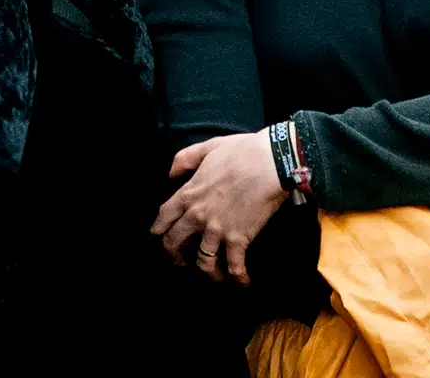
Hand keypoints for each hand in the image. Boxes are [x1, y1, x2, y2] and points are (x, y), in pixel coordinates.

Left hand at [151, 130, 286, 283]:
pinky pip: (234, 266)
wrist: (272, 163)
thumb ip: (185, 159)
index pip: (164, 216)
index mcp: (189, 193)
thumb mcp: (208, 147)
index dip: (159, 229)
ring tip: (213, 275)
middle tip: (180, 261)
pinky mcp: (238, 239)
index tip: (158, 236)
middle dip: (174, 255)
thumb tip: (170, 173)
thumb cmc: (242, 151)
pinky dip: (238, 277)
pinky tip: (243, 282)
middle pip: (175, 243)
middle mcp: (198, 215)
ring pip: (202, 261)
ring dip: (207, 272)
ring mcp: (217, 229)